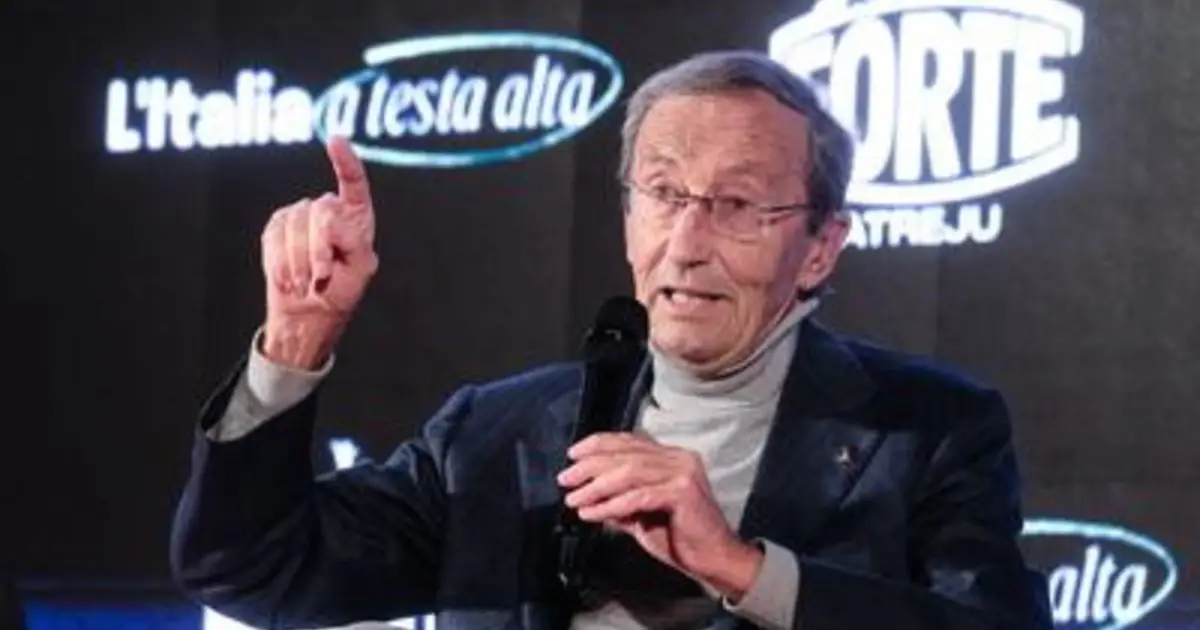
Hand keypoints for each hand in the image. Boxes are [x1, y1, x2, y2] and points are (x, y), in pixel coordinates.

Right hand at [260, 136, 378, 369]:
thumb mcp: (360, 269)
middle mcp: (329, 211)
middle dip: (319, 247)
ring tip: (306, 283)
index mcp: (357, 217)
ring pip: (295, 224)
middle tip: (321, 277)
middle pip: (321, 211)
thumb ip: (352, 241)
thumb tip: (327, 221)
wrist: (307, 314)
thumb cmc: (341, 293)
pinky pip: (274, 235)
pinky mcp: (277, 228)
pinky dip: (280, 261)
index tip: (335, 140)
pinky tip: (288, 280)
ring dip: (299, 261)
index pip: (353, 183)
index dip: (345, 161)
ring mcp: (301, 216)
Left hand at [557, 432, 764, 599]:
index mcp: (672, 457)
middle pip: (625, 454)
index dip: (598, 445)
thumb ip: (621, 501)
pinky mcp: (682, 492)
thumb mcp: (643, 515)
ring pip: (628, 472)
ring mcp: (683, 473)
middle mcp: (679, 458)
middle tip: (565, 479)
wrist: (716, 559)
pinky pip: (637, 496)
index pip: (629, 441)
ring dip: (595, 486)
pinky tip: (593, 513)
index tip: (573, 455)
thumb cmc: (682, 539)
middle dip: (590, 466)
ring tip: (574, 499)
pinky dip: (610, 505)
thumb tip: (590, 496)